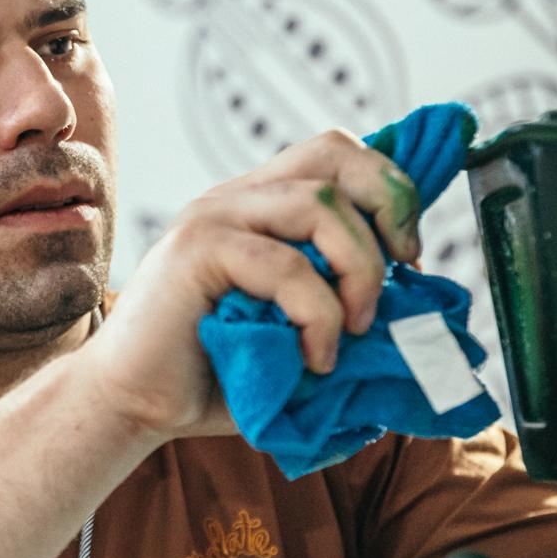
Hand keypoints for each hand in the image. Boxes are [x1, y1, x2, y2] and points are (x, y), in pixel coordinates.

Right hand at [76, 130, 421, 441]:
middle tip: (405, 270)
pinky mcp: (196, 252)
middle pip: (335, 152)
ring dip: (361, 270)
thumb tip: (423, 317)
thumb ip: (346, 313)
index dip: (391, 189)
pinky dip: (320, 317)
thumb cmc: (214, 378)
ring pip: (320, 203)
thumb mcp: (299, 336)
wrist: (133, 405)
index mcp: (260, 207)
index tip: (411, 255)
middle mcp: (236, 198)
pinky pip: (286, 266)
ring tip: (357, 330)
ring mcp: (213, 217)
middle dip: (390, 204)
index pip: (338, 154)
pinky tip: (315, 359)